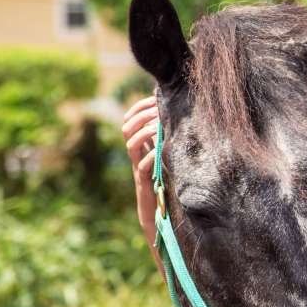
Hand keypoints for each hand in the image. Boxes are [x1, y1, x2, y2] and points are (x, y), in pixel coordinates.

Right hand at [121, 93, 160, 243]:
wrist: (158, 209)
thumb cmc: (166, 179)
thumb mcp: (167, 154)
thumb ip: (168, 139)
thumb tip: (179, 117)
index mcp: (141, 145)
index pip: (131, 119)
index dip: (139, 107)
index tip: (152, 97)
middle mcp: (136, 153)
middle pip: (126, 128)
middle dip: (140, 116)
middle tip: (155, 110)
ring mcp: (138, 166)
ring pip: (130, 144)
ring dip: (144, 133)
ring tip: (158, 126)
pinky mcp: (144, 180)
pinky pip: (142, 166)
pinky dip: (151, 156)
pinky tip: (161, 151)